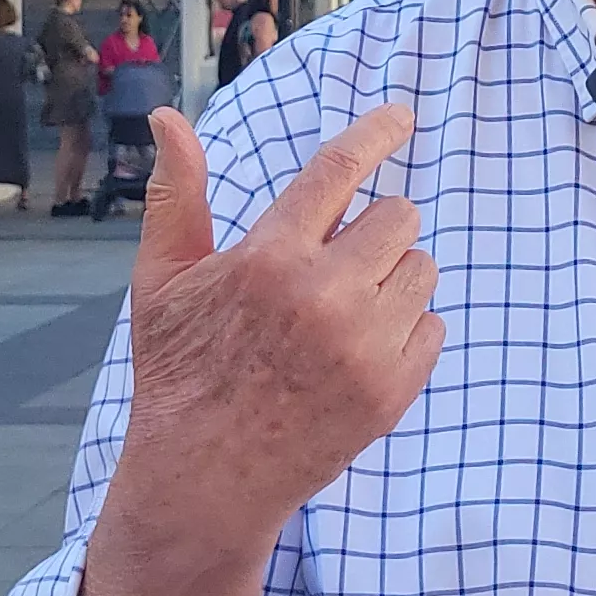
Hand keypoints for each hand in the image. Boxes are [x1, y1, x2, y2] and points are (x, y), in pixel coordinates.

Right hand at [111, 104, 442, 544]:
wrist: (206, 480)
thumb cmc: (179, 372)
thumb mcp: (163, 281)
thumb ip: (177, 195)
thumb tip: (168, 115)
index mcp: (268, 258)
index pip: (340, 169)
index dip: (377, 133)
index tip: (403, 117)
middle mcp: (324, 296)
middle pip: (398, 216)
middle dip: (371, 231)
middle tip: (333, 266)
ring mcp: (365, 346)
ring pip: (422, 269)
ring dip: (391, 279)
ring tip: (340, 315)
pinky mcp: (393, 390)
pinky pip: (433, 326)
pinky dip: (404, 332)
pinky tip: (354, 354)